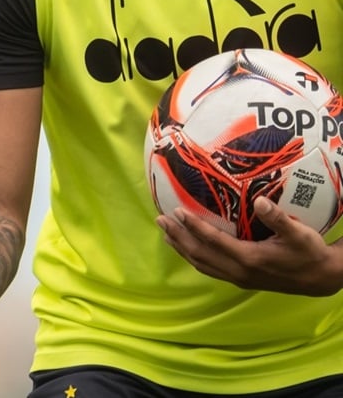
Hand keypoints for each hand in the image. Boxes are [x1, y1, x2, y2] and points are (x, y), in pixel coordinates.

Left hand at [157, 198, 342, 295]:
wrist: (321, 279)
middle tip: (160, 218)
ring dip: (181, 247)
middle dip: (178, 236)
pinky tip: (187, 247)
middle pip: (199, 254)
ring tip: (165, 231)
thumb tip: (259, 201)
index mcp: (250, 259)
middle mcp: (239, 272)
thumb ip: (278, 219)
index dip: (193, 226)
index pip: (213, 241)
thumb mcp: (299, 234)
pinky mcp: (241, 280)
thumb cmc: (310, 253)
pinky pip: (210, 269)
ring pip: (201, 264)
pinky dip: (193, 257)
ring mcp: (239, 278)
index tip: (176, 211)